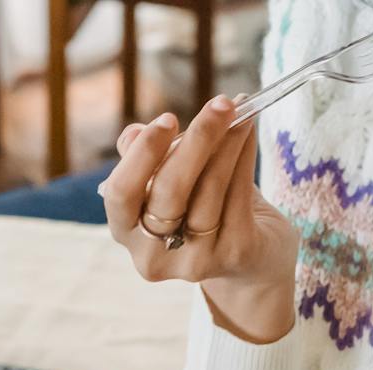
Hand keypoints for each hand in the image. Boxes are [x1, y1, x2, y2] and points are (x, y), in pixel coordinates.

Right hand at [101, 99, 300, 343]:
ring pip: (208, 190)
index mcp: (126, 232)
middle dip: (196, 141)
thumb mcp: (167, 184)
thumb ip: (148, 161)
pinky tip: (248, 132)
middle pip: (170, 192)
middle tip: (220, 104)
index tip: (168, 118)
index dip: (142, 155)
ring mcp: (195, 260)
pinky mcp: (234, 255)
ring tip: (240, 111)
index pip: (121, 194)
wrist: (251, 262)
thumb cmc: (200, 211)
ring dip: (227, 143)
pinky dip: (244, 156)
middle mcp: (154, 255)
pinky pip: (238, 195)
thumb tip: (133, 134)